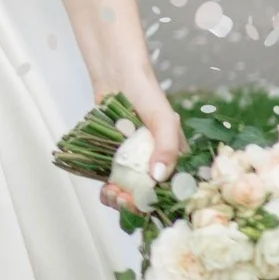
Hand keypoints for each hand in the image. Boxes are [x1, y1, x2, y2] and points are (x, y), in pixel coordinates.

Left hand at [102, 80, 183, 203]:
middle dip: (136, 204)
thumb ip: (167, 147)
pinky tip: (105, 188)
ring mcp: (133, 162)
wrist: (116, 75)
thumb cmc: (146, 94)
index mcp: (173, 157)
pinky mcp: (114, 159)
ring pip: (130, 192)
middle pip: (149, 195)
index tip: (144, 202)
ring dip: (120, 200)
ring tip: (112, 193)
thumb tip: (159, 176)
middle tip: (123, 198)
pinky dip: (109, 189)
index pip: (172, 189)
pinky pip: (113, 180)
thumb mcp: (164, 120)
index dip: (159, 201)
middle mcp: (155, 162)